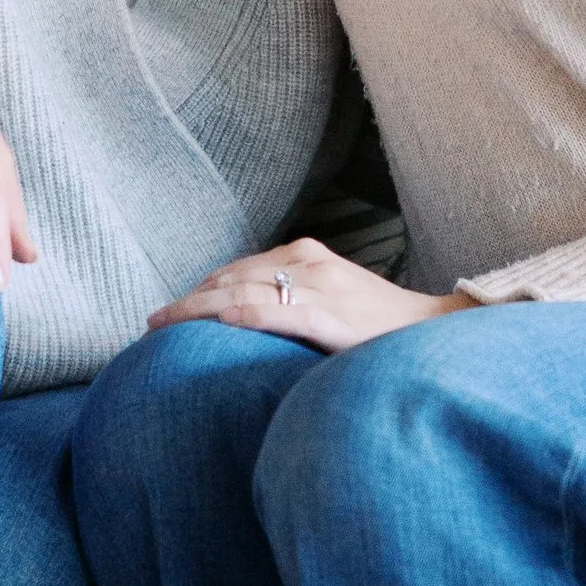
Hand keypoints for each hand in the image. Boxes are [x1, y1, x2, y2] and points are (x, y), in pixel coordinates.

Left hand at [148, 237, 467, 353]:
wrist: (433, 331)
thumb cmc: (380, 323)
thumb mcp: (333, 297)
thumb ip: (295, 299)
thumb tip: (247, 317)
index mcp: (306, 255)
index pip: (238, 269)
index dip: (200, 288)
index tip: (171, 310)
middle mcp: (308, 263)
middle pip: (231, 277)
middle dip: (188, 300)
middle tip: (153, 322)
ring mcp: (320, 288)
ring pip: (242, 291)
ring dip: (197, 308)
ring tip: (164, 326)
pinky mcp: (331, 318)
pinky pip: (278, 312)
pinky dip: (244, 314)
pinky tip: (219, 321)